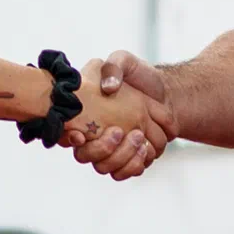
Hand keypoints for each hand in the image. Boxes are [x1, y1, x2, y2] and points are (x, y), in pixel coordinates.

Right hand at [60, 51, 174, 179]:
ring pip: (106, 167)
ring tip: (138, 138)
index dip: (69, 137)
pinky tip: (144, 149)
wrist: (165, 92)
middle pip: (86, 156)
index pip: (68, 133)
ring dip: (122, 156)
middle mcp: (95, 134)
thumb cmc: (139, 76)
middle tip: (119, 131)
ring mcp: (112, 149)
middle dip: (103, 148)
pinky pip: (124, 172)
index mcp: (87, 114)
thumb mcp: (124, 61)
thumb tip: (108, 88)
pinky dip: (134, 164)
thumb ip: (113, 68)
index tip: (79, 135)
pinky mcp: (128, 158)